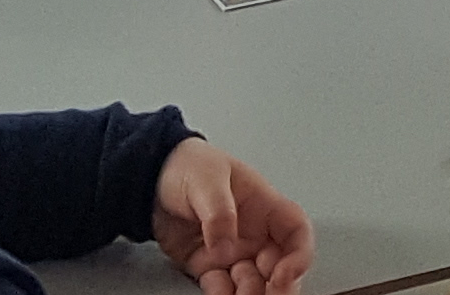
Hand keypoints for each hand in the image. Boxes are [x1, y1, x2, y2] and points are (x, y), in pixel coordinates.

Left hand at [153, 137, 314, 294]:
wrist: (150, 178)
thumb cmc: (188, 167)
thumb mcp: (207, 180)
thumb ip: (219, 212)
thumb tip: (225, 245)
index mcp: (263, 207)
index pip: (296, 232)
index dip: (299, 255)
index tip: (285, 273)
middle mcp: (252, 232)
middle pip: (278, 265)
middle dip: (278, 285)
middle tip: (269, 293)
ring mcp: (230, 250)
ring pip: (252, 281)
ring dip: (251, 293)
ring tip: (240, 294)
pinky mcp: (206, 264)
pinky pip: (220, 287)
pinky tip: (219, 292)